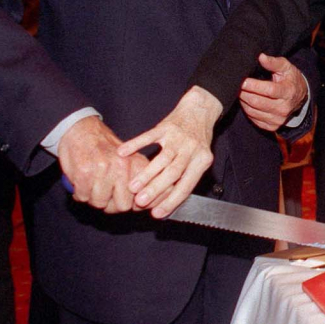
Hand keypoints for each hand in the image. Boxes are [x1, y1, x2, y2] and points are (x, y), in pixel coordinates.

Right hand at [58, 116, 144, 212]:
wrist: (82, 130)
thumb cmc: (106, 150)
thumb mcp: (129, 160)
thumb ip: (139, 180)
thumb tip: (146, 205)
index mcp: (138, 164)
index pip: (148, 195)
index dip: (140, 206)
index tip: (134, 206)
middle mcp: (123, 167)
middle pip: (123, 206)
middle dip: (113, 206)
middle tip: (107, 197)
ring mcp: (104, 170)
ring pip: (100, 203)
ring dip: (94, 199)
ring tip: (93, 187)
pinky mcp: (85, 173)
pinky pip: (83, 197)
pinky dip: (80, 194)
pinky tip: (82, 184)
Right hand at [118, 86, 222, 217]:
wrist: (200, 110)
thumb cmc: (198, 140)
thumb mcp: (199, 159)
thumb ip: (186, 177)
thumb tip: (168, 203)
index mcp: (201, 161)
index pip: (187, 185)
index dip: (172, 200)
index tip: (157, 214)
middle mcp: (191, 150)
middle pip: (174, 173)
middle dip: (156, 189)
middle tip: (140, 201)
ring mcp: (178, 138)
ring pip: (162, 158)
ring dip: (146, 173)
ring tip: (132, 186)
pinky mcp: (166, 126)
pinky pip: (149, 136)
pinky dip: (135, 144)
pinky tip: (123, 153)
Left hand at [239, 53, 307, 130]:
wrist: (300, 97)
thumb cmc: (290, 79)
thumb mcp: (286, 68)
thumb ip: (274, 62)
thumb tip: (261, 56)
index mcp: (288, 92)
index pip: (268, 90)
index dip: (253, 86)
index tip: (242, 80)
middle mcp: (284, 108)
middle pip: (257, 102)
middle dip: (244, 93)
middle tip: (236, 85)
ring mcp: (278, 119)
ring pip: (252, 111)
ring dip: (243, 101)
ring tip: (239, 92)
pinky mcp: (272, 126)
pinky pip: (253, 119)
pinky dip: (247, 110)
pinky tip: (246, 101)